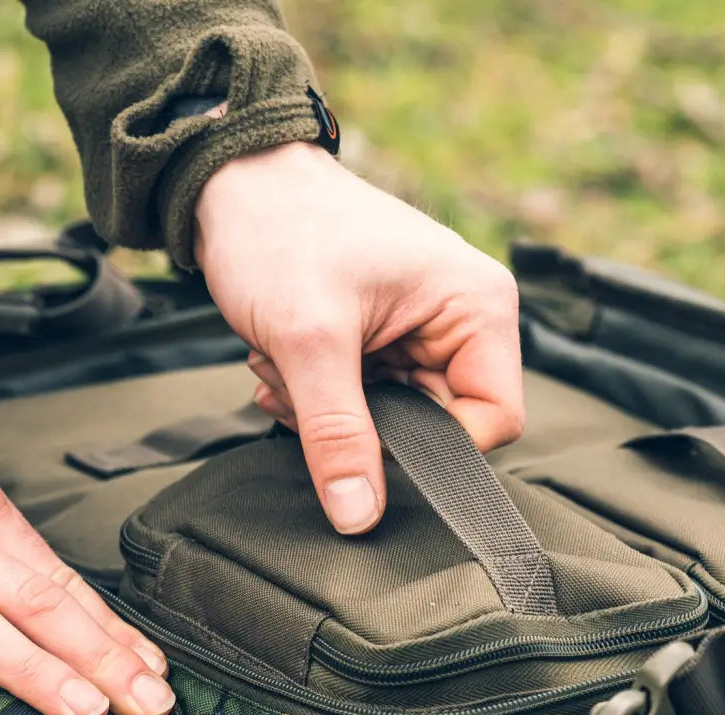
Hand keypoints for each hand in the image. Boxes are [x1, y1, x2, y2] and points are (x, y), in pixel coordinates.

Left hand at [194, 141, 523, 534]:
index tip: (360, 436)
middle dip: (356, 423)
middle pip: (434, 425)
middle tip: (297, 386)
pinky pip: (361, 403)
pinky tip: (280, 367)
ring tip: (282, 363)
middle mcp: (461, 320)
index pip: (492, 420)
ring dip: (324, 410)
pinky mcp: (382, 342)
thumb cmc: (279, 234)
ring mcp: (419, 333)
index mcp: (477, 306)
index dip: (428, 446)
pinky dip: (315, 398)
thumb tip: (360, 517)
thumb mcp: (308, 341)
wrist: (231, 188)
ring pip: (388, 421)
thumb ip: (337, 433)